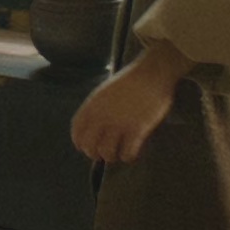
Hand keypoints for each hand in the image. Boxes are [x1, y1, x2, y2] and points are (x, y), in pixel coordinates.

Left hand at [69, 43, 186, 164]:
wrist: (152, 73)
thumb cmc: (130, 81)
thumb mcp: (104, 92)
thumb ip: (96, 108)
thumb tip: (95, 128)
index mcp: (92, 106)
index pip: (77, 132)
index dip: (80, 144)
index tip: (86, 148)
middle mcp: (101, 116)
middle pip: (89, 146)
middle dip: (95, 154)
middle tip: (105, 154)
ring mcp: (119, 124)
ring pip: (107, 153)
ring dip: (113, 157)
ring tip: (119, 153)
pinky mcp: (136, 129)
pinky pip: (127, 153)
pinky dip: (128, 157)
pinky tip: (132, 152)